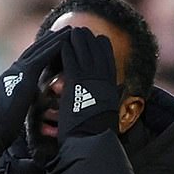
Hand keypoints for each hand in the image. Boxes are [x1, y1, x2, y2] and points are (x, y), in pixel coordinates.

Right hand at [0, 27, 71, 143]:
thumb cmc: (4, 125)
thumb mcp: (17, 108)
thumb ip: (25, 99)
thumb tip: (33, 102)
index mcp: (12, 78)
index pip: (29, 61)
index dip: (41, 50)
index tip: (53, 42)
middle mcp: (14, 70)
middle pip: (34, 50)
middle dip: (49, 40)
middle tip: (63, 30)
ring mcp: (19, 70)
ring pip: (39, 49)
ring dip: (55, 38)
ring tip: (69, 30)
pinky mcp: (26, 74)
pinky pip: (43, 56)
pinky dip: (54, 47)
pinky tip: (65, 40)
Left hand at [58, 27, 118, 144]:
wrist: (89, 143)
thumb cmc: (95, 135)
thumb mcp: (104, 115)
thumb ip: (104, 102)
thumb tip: (110, 99)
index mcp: (111, 89)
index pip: (109, 61)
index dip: (102, 49)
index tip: (97, 40)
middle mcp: (104, 81)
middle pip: (98, 52)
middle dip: (89, 40)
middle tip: (81, 30)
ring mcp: (91, 81)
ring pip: (85, 52)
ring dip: (78, 40)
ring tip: (71, 30)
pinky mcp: (77, 83)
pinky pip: (72, 60)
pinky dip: (67, 50)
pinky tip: (62, 43)